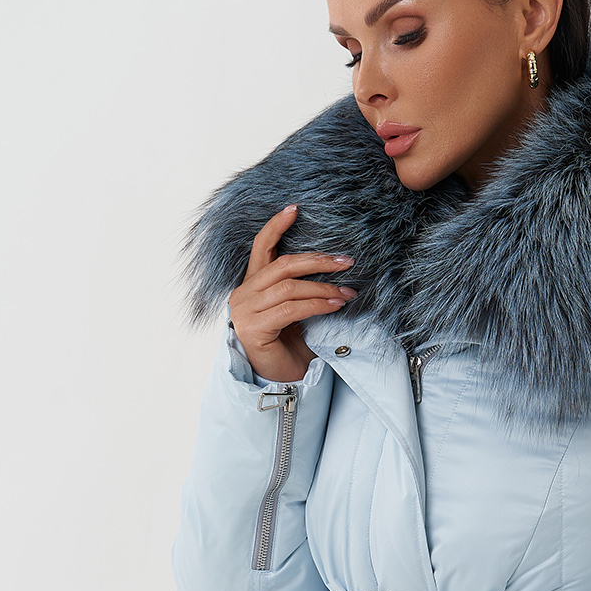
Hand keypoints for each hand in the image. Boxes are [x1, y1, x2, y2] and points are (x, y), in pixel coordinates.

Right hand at [229, 204, 357, 382]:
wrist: (281, 382)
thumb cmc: (290, 346)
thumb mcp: (296, 310)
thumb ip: (302, 288)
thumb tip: (333, 266)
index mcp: (252, 285)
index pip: (261, 247)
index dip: (276, 226)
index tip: (295, 208)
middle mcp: (243, 295)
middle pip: (282, 265)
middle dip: (317, 260)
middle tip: (346, 260)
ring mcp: (244, 312)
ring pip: (289, 287)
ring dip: (323, 287)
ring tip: (348, 291)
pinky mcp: (254, 329)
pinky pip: (290, 308)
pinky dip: (317, 304)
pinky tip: (336, 304)